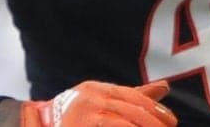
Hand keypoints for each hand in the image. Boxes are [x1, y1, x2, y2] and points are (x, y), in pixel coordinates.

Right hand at [20, 80, 176, 126]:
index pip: (132, 96)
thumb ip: (133, 96)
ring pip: (120, 123)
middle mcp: (89, 99)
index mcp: (96, 89)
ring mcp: (83, 116)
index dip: (154, 108)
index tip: (170, 120)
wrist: (39, 125)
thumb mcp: (102, 101)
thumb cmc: (77, 115)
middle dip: (152, 122)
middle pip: (129, 110)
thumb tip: (165, 87)